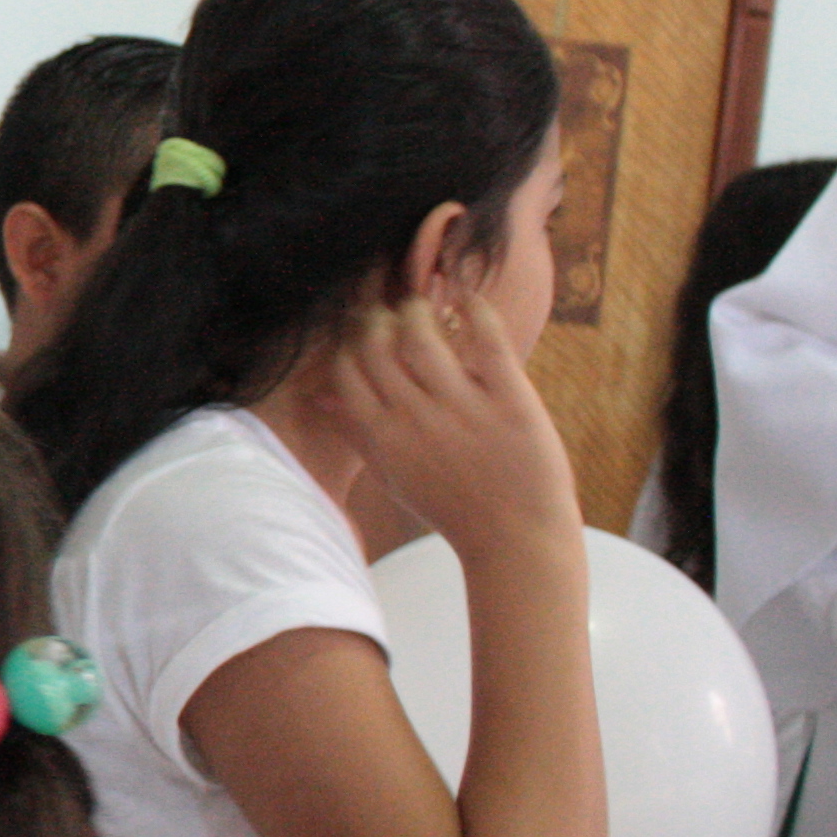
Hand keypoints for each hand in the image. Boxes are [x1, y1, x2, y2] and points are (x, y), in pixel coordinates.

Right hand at [315, 279, 578, 568]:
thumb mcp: (394, 475)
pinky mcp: (510, 400)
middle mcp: (416, 418)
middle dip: (376, 317)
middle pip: (377, 345)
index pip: (347, 369)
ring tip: (422, 303)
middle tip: (387, 308)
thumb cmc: (451, 507)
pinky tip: (467, 297)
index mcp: (384, 436)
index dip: (348, 340)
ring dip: (416, 309)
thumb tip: (319, 397)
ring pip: (423, 335)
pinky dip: (475, 310)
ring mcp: (463, 408)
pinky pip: (488, 340)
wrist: (516, 540)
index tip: (361, 328)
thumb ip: (356, 433)